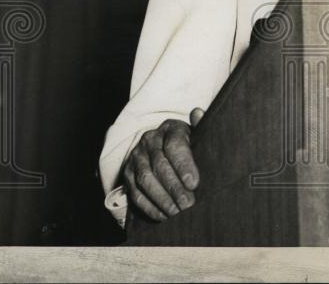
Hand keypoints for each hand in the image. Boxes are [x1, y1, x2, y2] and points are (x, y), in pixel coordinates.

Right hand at [123, 107, 204, 221]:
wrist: (164, 147)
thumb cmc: (189, 144)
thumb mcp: (197, 135)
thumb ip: (201, 126)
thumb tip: (198, 113)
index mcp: (170, 128)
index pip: (174, 145)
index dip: (184, 165)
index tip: (194, 183)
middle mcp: (149, 140)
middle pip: (160, 165)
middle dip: (174, 187)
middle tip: (188, 204)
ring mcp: (136, 157)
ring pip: (145, 180)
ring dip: (162, 199)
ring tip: (177, 213)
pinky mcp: (128, 174)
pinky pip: (135, 193)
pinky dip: (149, 207)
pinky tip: (163, 216)